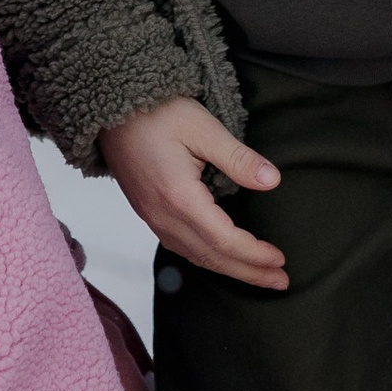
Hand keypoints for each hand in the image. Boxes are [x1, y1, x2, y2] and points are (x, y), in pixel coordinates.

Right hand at [98, 96, 286, 290]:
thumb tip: (272, 181)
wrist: (112, 109)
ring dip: (229, 269)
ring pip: (194, 256)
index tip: (280, 259)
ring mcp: (152, 217)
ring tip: (258, 275)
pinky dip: (207, 258)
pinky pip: (180, 247)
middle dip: (248, 272)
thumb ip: (238, 158)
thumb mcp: (203, 127)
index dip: (254, 254)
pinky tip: (221, 256)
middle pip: (211, 257)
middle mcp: (163, 215)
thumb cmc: (157, 112)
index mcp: (179, 197)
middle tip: (280, 281)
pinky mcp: (148, 212)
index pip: (224, 240)